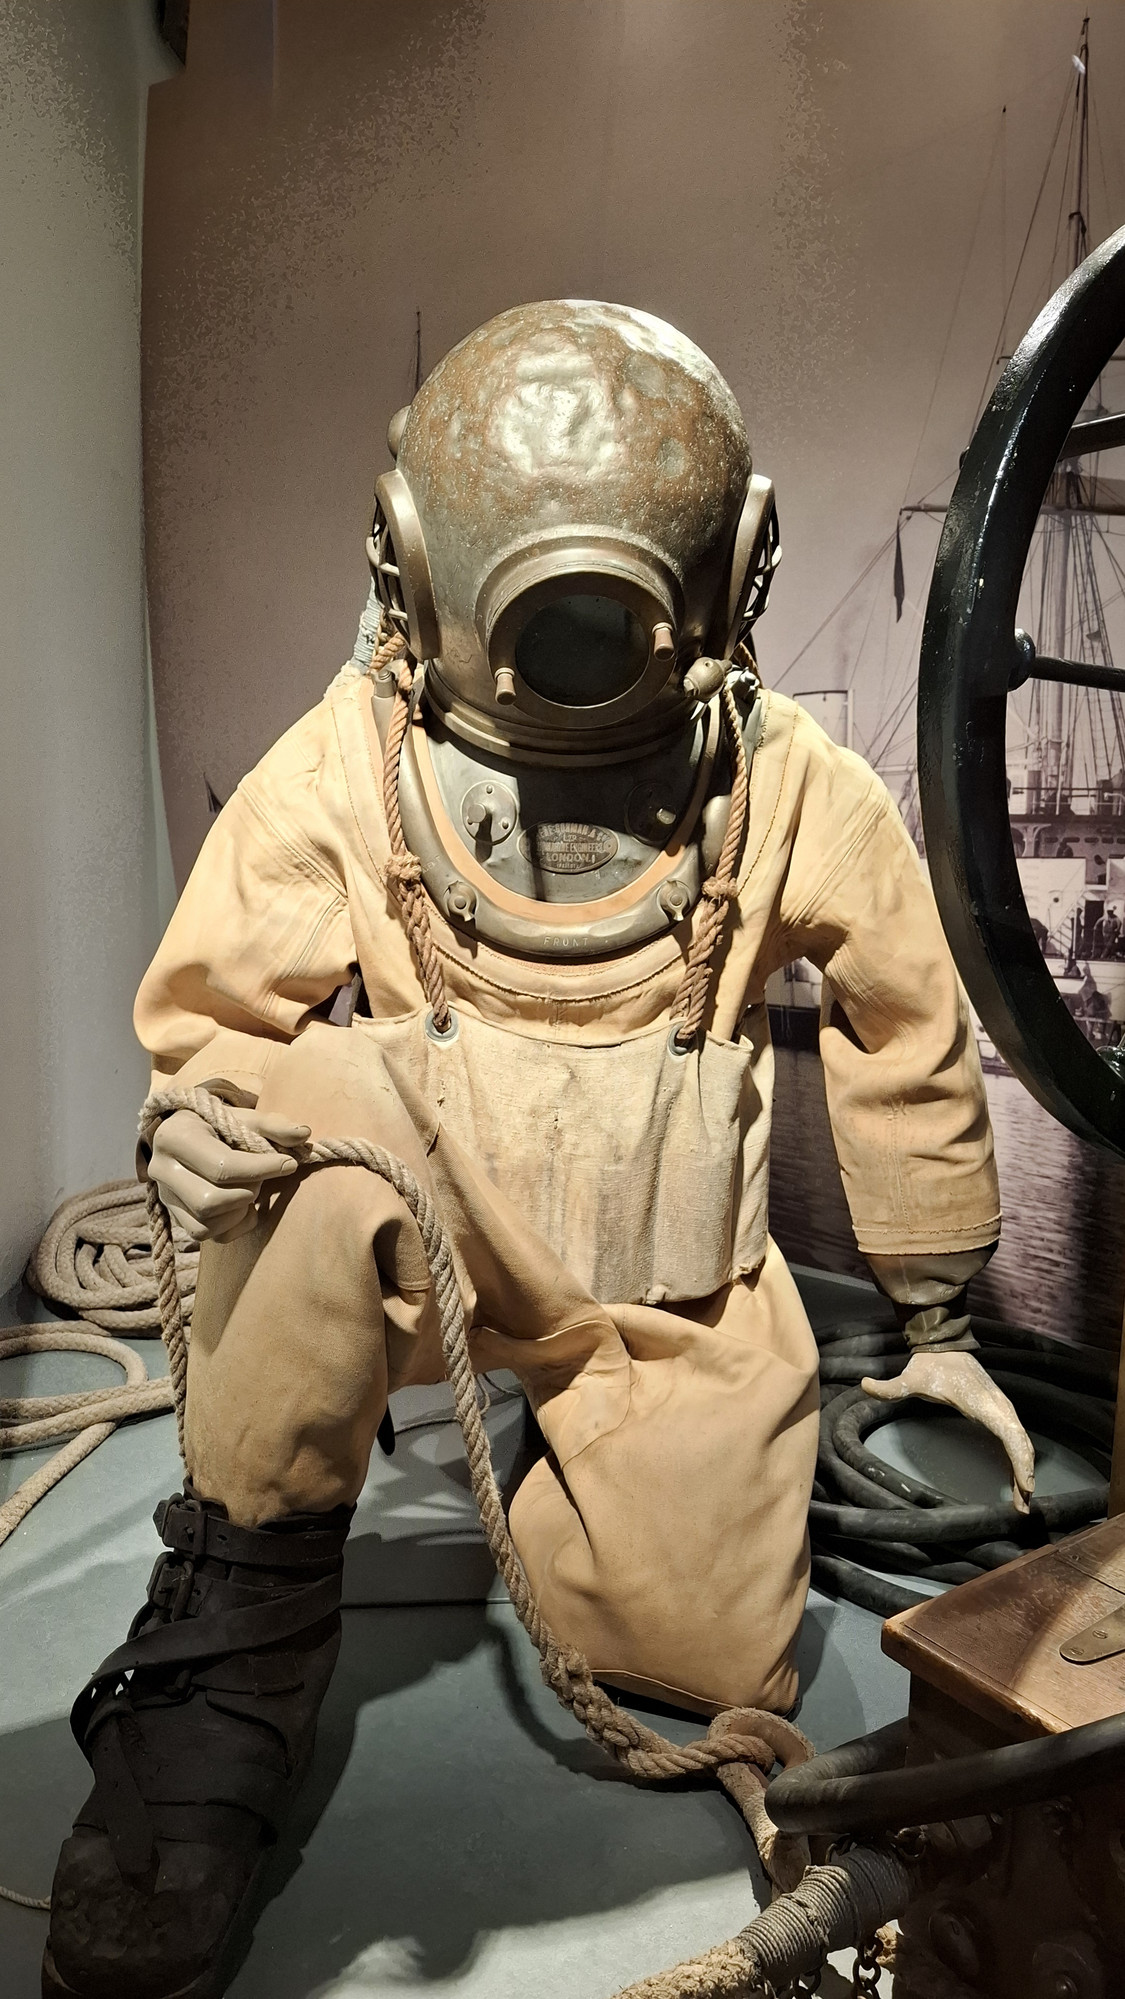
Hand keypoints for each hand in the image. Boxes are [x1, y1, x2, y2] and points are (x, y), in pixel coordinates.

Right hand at [148, 1107, 310, 1244]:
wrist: (191, 1133)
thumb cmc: (220, 1123)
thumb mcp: (244, 1118)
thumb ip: (273, 1125)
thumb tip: (303, 1134)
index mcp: (175, 1138)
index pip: (222, 1166)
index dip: (262, 1168)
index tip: (289, 1163)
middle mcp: (160, 1170)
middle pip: (210, 1202)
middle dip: (247, 1191)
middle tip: (261, 1178)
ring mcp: (165, 1197)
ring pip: (205, 1224)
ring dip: (239, 1211)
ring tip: (250, 1188)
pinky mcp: (175, 1216)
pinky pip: (207, 1235)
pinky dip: (234, 1225)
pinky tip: (245, 1206)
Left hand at [861, 1350, 1035, 1515]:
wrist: (945, 1346)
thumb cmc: (930, 1365)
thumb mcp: (910, 1377)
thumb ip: (890, 1387)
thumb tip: (865, 1384)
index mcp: (983, 1403)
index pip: (1010, 1434)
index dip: (1020, 1460)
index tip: (1026, 1485)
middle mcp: (998, 1406)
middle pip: (1022, 1444)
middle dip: (1025, 1475)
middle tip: (1023, 1507)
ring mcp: (1001, 1409)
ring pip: (1021, 1443)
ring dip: (1024, 1470)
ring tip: (1022, 1502)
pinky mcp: (997, 1412)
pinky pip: (1014, 1439)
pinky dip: (1018, 1460)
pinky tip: (1015, 1481)